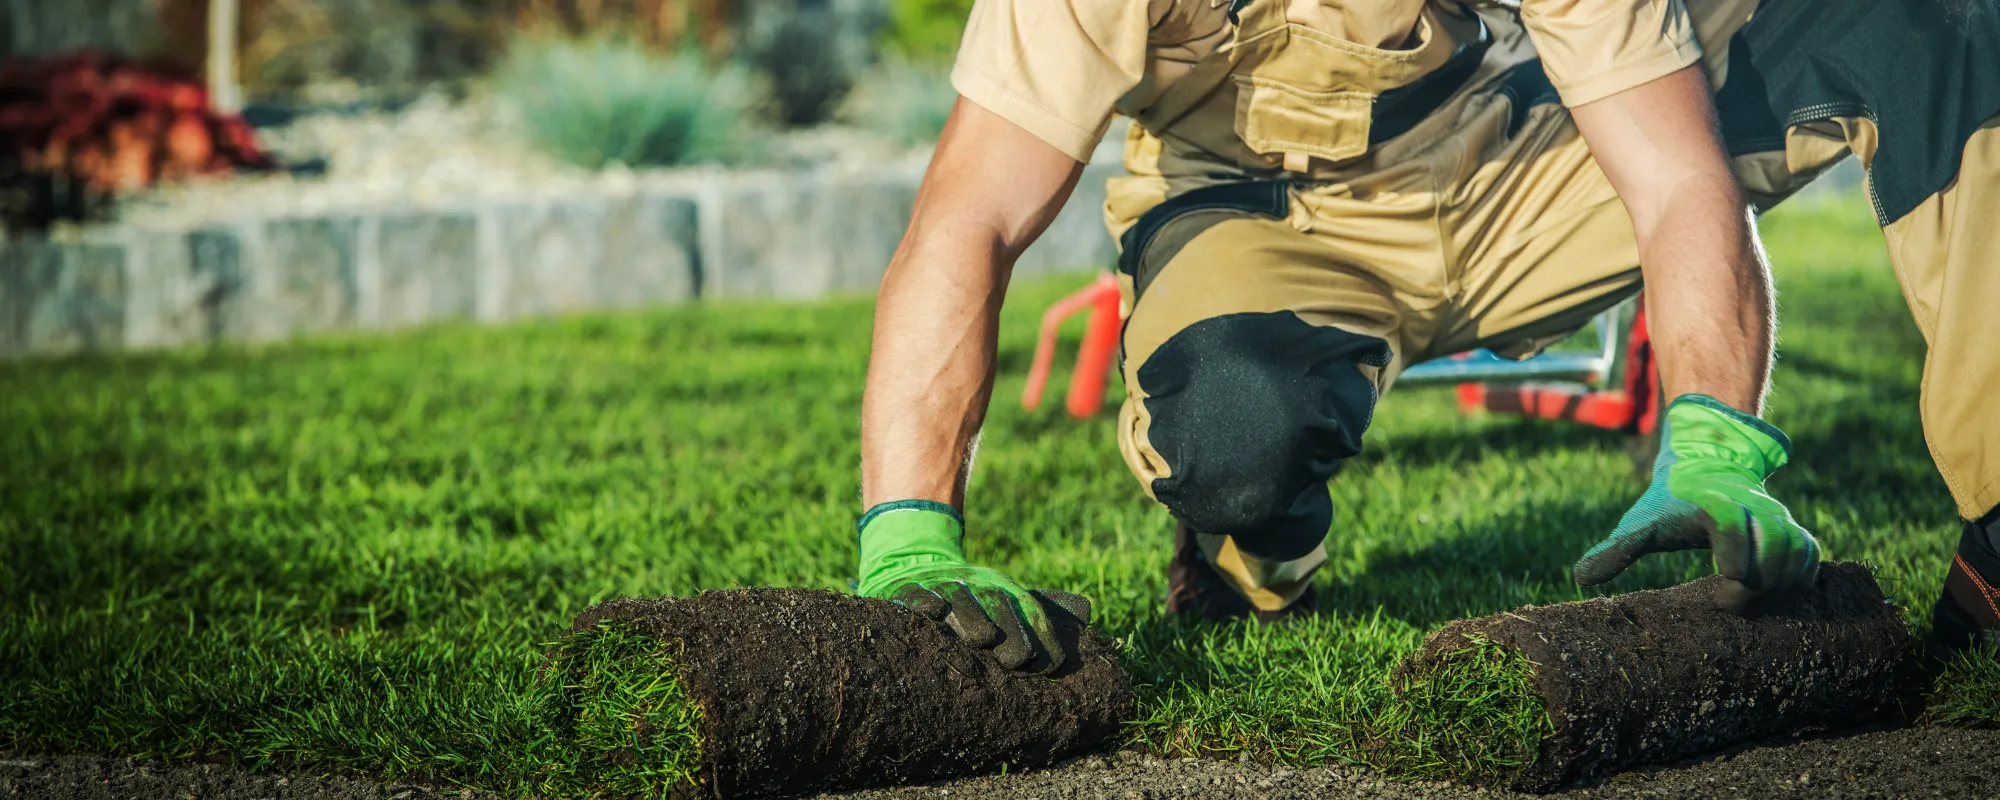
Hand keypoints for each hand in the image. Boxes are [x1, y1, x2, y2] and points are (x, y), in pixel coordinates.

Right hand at [855, 501, 1087, 671]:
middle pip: (997, 604)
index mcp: (1003, 588)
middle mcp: (976, 584)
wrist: (916, 561)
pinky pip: (916, 594)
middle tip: (1017, 661)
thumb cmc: (972, 594)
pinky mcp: (908, 589)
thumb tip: (1089, 612)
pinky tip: (933, 612)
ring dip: (972, 617)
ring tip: (982, 639)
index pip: (1028, 612)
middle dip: (1010, 631)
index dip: (1040, 637)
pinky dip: (925, 602)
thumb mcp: (1007, 594)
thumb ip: (1045, 607)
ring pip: (959, 599)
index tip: (1049, 666)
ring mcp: (941, 585)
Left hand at [1574, 395, 1821, 608]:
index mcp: (1713, 503)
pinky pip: (1811, 555)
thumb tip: (1580, 578)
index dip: (1733, 552)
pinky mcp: (1793, 530)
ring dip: (1779, 585)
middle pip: (1771, 547)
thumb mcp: (1641, 523)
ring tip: (1749, 606)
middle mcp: (1753, 508)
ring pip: (1797, 553)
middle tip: (1727, 605)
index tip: (1726, 579)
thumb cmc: (1669, 503)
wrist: (1707, 466)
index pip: (1730, 523)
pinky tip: (1775, 599)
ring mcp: (1777, 518)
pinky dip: (1800, 580)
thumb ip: (1615, 550)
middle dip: (1754, 584)